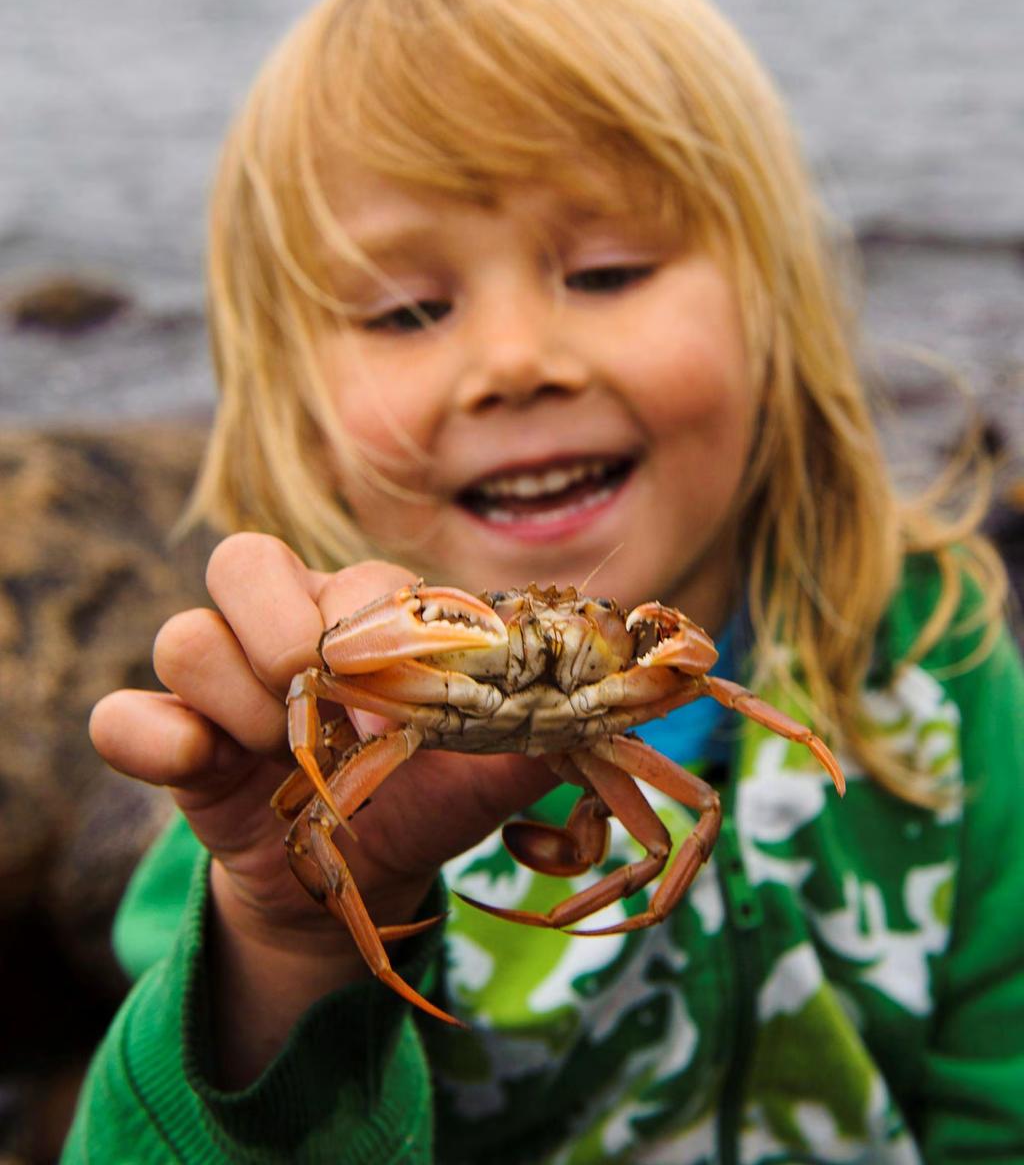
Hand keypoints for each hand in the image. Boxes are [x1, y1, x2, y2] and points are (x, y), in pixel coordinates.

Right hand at [90, 534, 551, 1080]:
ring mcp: (223, 682)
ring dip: (232, 698)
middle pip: (241, 562)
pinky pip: (122, 717)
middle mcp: (286, 624)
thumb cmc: (437, 791)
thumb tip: (645, 688)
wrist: (367, 873)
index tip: (400, 711)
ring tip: (281, 755)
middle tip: (320, 713)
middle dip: (283, 635)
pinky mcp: (173, 742)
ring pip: (183, 634)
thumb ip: (552, 717)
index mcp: (367, 610)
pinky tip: (196, 766)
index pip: (351, 577)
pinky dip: (148, 737)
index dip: (373, 632)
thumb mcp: (501, 762)